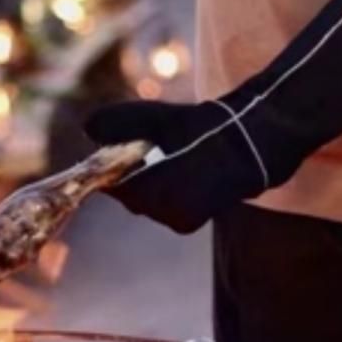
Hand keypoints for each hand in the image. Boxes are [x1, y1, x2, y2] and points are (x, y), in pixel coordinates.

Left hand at [84, 97, 264, 233]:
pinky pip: (160, 207)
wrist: (255, 147)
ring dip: (146, 182)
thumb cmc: (208, 128)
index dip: (110, 166)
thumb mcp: (163, 118)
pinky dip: (161, 190)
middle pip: (130, 194)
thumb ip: (123, 121)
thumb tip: (87, 128)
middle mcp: (167, 212)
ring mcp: (178, 221)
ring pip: (145, 201)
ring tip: (162, 157)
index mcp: (160, 190)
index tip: (111, 151)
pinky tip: (175, 171)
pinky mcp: (187, 223)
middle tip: (140, 150)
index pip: (117, 184)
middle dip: (129, 173)